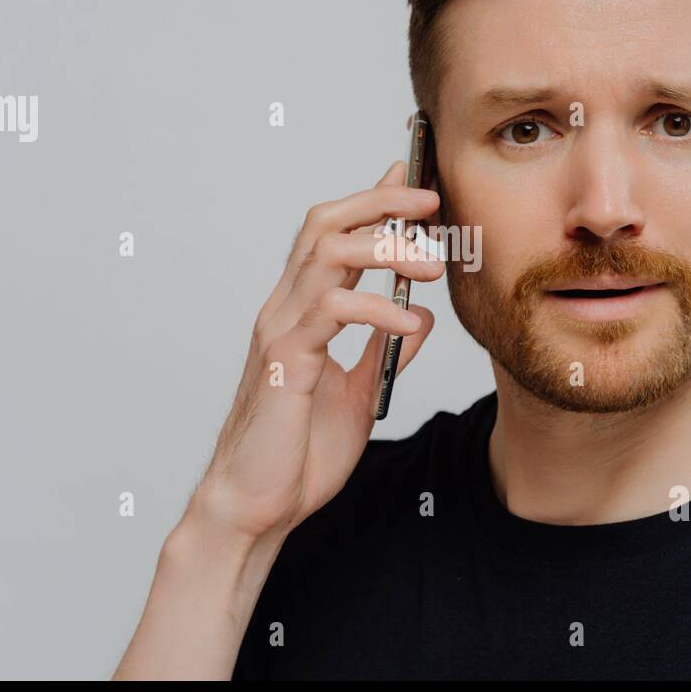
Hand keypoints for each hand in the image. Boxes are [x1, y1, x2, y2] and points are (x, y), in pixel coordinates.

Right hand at [193, 160, 442, 540]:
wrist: (258, 506)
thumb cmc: (299, 454)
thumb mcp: (360, 393)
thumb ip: (385, 351)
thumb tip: (423, 316)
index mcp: (301, 315)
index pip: (331, 237)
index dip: (371, 203)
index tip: (413, 184)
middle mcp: (285, 311)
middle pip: (324, 225)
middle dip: (378, 202)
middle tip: (429, 202)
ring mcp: (280, 332)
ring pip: (325, 254)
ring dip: (385, 247)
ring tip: (432, 264)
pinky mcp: (284, 362)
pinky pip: (331, 311)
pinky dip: (378, 309)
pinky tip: (411, 324)